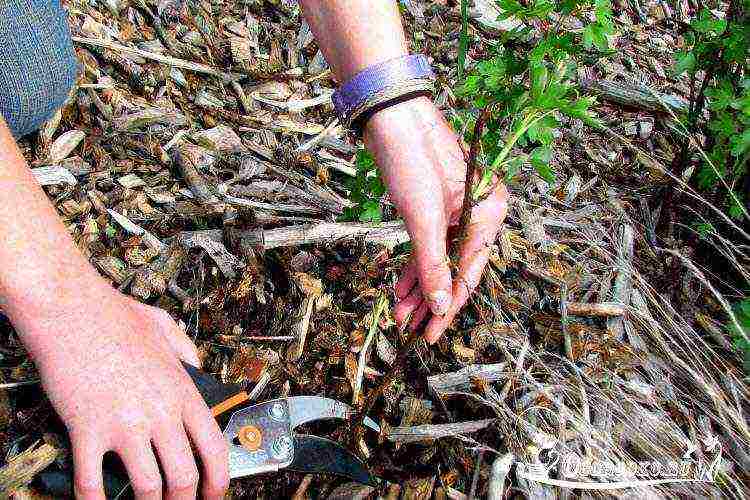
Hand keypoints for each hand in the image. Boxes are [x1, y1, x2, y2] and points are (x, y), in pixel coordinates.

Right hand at [20, 282, 228, 499]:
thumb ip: (188, 353)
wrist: (70, 308)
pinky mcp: (88, 429)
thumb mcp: (166, 329)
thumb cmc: (115, 315)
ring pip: (148, 486)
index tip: (214, 494)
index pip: (214, 447)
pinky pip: (92, 481)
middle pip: (184, 476)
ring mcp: (125, 423)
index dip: (219, 481)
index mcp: (182, 390)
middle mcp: (160, 411)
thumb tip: (199, 370)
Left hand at [365, 97, 508, 343]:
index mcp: (487, 212)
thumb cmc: (410, 156)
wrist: (389, 114)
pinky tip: (401, 289)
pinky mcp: (434, 207)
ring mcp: (455, 210)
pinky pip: (427, 245)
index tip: (432, 334)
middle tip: (413, 330)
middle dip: (432, 300)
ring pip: (439, 260)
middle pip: (455, 269)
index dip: (449, 305)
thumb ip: (432, 262)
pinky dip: (414, 266)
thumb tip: (440, 304)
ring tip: (401, 314)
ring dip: (420, 287)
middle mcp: (477, 212)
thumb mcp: (421, 216)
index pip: (469, 272)